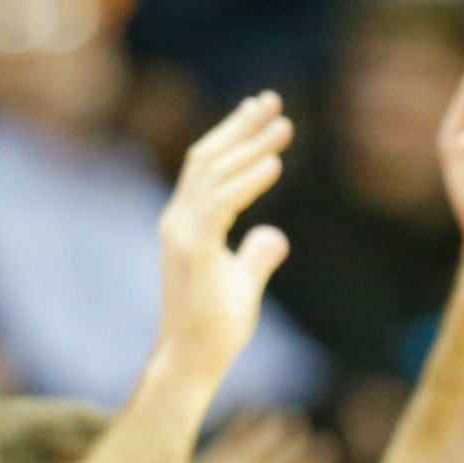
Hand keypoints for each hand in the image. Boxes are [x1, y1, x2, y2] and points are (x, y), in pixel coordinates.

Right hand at [153, 92, 295, 385]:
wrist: (192, 362)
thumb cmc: (215, 328)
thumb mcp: (243, 283)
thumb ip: (256, 255)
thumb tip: (274, 235)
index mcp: (187, 223)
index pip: (207, 166)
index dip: (233, 135)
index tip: (261, 113)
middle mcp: (178, 220)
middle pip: (208, 157)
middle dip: (241, 126)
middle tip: (273, 101)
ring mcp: (182, 234)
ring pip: (214, 173)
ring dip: (251, 145)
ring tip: (284, 125)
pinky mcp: (193, 251)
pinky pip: (220, 204)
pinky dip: (247, 180)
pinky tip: (274, 163)